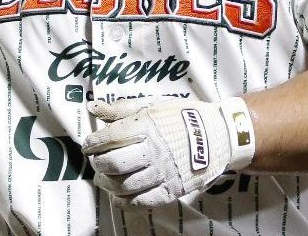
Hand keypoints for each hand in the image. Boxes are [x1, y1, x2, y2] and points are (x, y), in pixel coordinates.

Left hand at [83, 96, 254, 206]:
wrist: (219, 134)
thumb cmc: (183, 117)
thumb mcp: (153, 104)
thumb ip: (122, 108)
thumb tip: (93, 107)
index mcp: (147, 127)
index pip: (109, 138)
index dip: (92, 143)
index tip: (88, 145)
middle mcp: (153, 151)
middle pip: (113, 164)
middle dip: (98, 163)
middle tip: (96, 160)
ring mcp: (162, 173)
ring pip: (123, 186)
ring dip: (107, 183)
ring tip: (104, 177)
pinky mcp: (170, 190)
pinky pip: (140, 202)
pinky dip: (124, 202)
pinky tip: (117, 195)